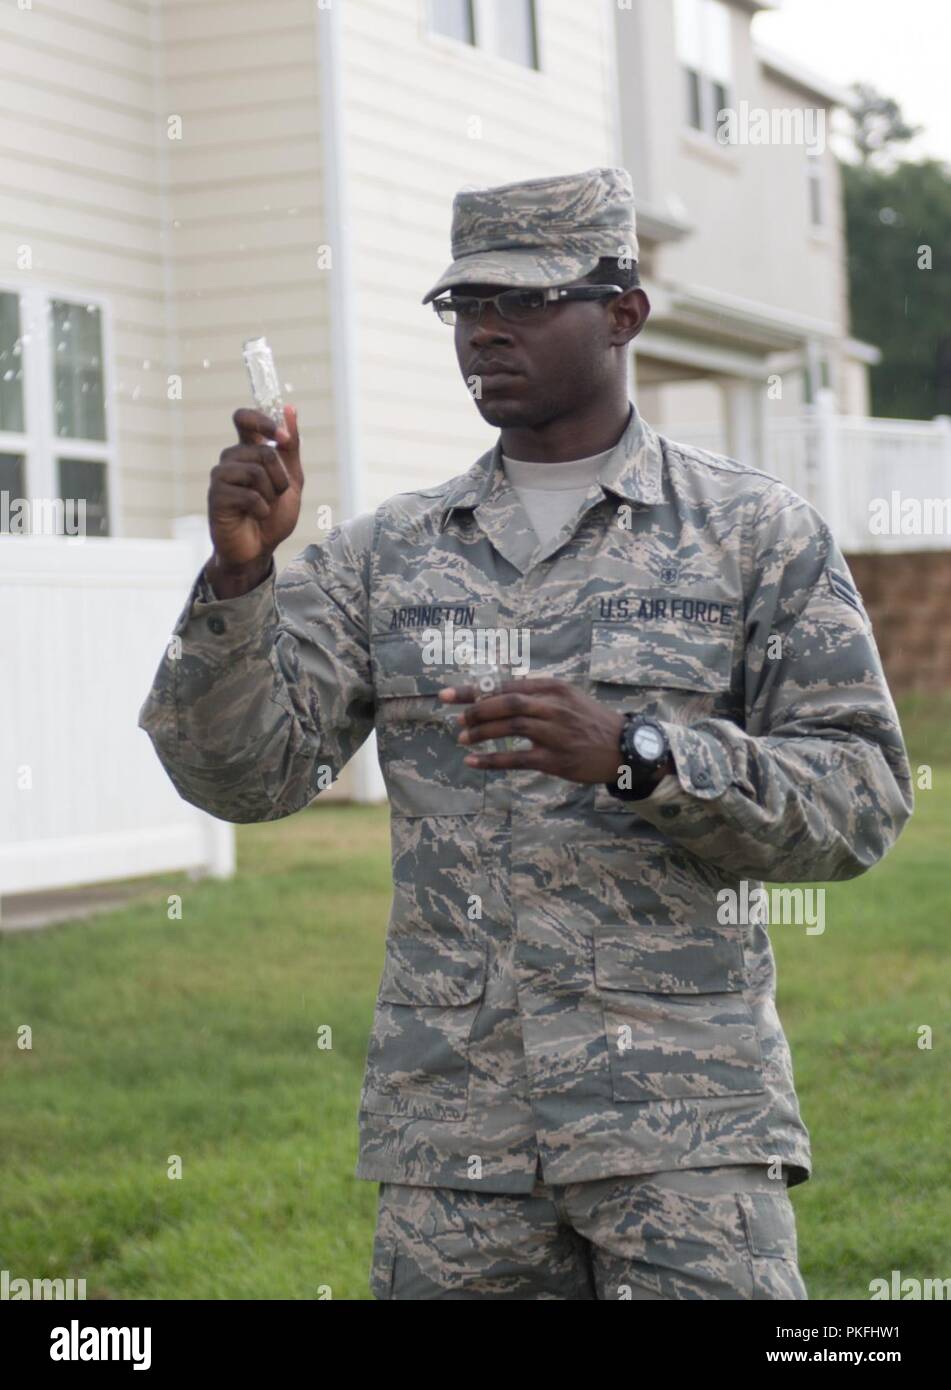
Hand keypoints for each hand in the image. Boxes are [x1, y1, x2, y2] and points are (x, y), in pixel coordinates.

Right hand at [205, 404, 302, 595]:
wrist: (259, 550)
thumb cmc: (273, 515)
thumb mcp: (292, 479)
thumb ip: (290, 446)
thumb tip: (289, 409)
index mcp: (247, 450)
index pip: (244, 418)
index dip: (263, 421)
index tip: (282, 438)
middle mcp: (231, 459)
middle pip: (262, 450)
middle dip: (280, 476)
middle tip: (277, 494)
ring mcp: (220, 477)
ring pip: (255, 471)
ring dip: (271, 494)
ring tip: (265, 507)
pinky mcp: (216, 497)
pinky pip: (248, 494)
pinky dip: (261, 508)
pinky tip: (256, 516)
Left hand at [440, 677, 629, 783]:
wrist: (623, 748)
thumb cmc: (589, 720)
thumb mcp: (567, 697)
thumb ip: (535, 693)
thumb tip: (495, 694)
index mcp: (553, 688)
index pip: (506, 685)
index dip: (474, 690)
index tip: (448, 695)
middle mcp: (553, 707)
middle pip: (506, 703)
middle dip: (475, 709)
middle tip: (456, 717)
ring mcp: (555, 733)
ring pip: (510, 728)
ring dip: (482, 733)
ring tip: (462, 738)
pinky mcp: (555, 760)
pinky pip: (517, 759)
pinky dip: (492, 760)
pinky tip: (474, 762)